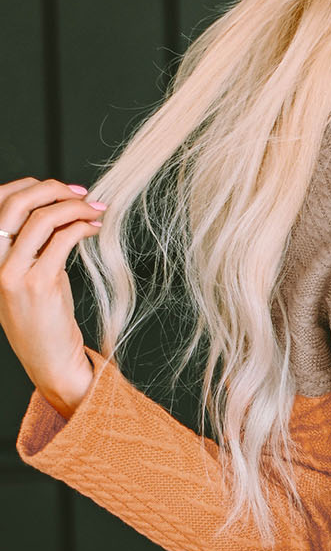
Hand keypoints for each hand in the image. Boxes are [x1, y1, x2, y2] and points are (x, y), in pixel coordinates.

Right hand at [0, 176, 105, 414]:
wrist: (51, 363)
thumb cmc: (45, 322)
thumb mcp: (31, 276)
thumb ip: (34, 246)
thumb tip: (58, 211)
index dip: (30, 186)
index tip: (62, 189)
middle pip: (18, 203)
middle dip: (54, 190)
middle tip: (84, 194)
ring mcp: (14, 273)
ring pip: (42, 219)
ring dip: (75, 208)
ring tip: (96, 212)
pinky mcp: (40, 284)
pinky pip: (62, 240)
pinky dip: (82, 227)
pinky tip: (95, 229)